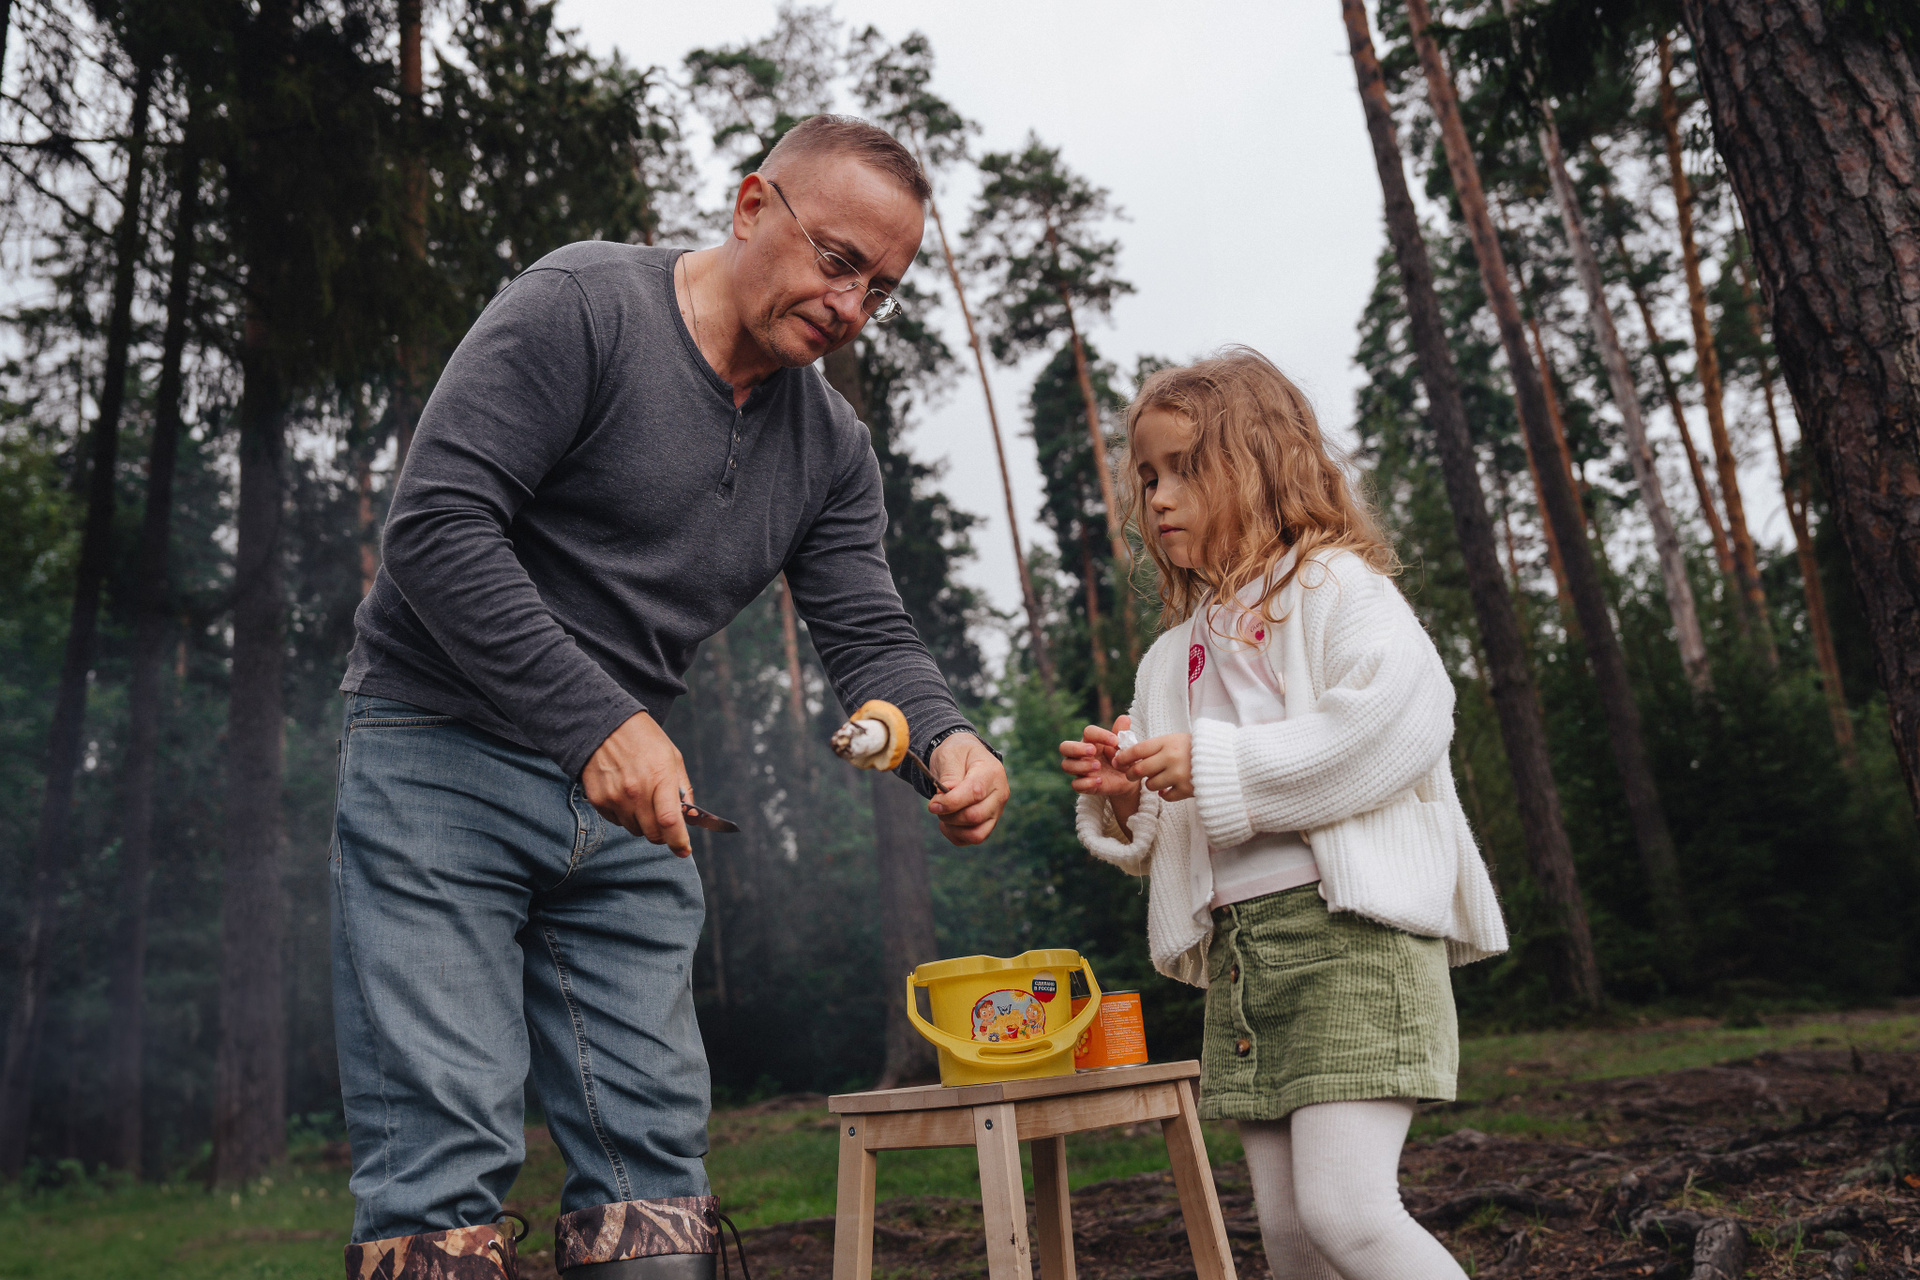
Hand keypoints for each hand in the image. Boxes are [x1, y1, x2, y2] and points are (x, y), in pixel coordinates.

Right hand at [581, 711, 692, 855]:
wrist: (603, 725)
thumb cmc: (643, 739)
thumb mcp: (672, 757)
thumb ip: (682, 789)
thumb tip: (689, 816)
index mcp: (659, 778)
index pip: (670, 823)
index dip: (679, 842)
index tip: (684, 850)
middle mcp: (636, 791)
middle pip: (653, 834)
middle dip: (663, 834)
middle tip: (665, 823)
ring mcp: (615, 797)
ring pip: (635, 830)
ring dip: (642, 823)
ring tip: (641, 798)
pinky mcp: (599, 800)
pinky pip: (616, 822)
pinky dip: (624, 816)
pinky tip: (624, 794)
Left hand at [927, 732, 1009, 846]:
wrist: (965, 757)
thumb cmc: (957, 754)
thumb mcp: (949, 755)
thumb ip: (949, 775)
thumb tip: (945, 796)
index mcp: (992, 772)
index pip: (975, 793)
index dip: (951, 803)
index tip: (933, 803)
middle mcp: (1000, 793)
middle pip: (975, 816)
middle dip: (949, 815)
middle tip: (935, 805)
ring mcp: (996, 810)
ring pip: (977, 834)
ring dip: (953, 828)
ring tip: (942, 815)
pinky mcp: (990, 823)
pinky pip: (973, 839)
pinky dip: (956, 835)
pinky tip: (948, 822)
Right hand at [1059, 714, 1140, 791]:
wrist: (1127, 780)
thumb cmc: (1122, 759)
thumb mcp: (1125, 747)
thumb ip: (1122, 734)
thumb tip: (1124, 718)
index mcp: (1091, 741)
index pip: (1088, 732)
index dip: (1100, 735)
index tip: (1115, 741)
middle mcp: (1081, 754)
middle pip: (1065, 747)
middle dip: (1076, 748)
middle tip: (1093, 751)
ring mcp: (1080, 770)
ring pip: (1066, 765)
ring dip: (1082, 765)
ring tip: (1098, 766)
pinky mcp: (1083, 785)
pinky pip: (1075, 785)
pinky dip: (1086, 783)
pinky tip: (1099, 781)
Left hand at [1116, 732, 1192, 802]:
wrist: (1224, 759)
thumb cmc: (1195, 748)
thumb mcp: (1175, 739)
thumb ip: (1155, 747)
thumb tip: (1128, 755)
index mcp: (1168, 742)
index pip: (1137, 749)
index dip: (1123, 756)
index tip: (1116, 761)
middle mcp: (1171, 758)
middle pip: (1139, 769)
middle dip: (1131, 774)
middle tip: (1131, 774)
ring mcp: (1179, 774)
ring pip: (1151, 785)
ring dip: (1151, 784)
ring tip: (1160, 779)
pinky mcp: (1187, 789)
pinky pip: (1166, 797)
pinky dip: (1165, 794)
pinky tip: (1170, 788)